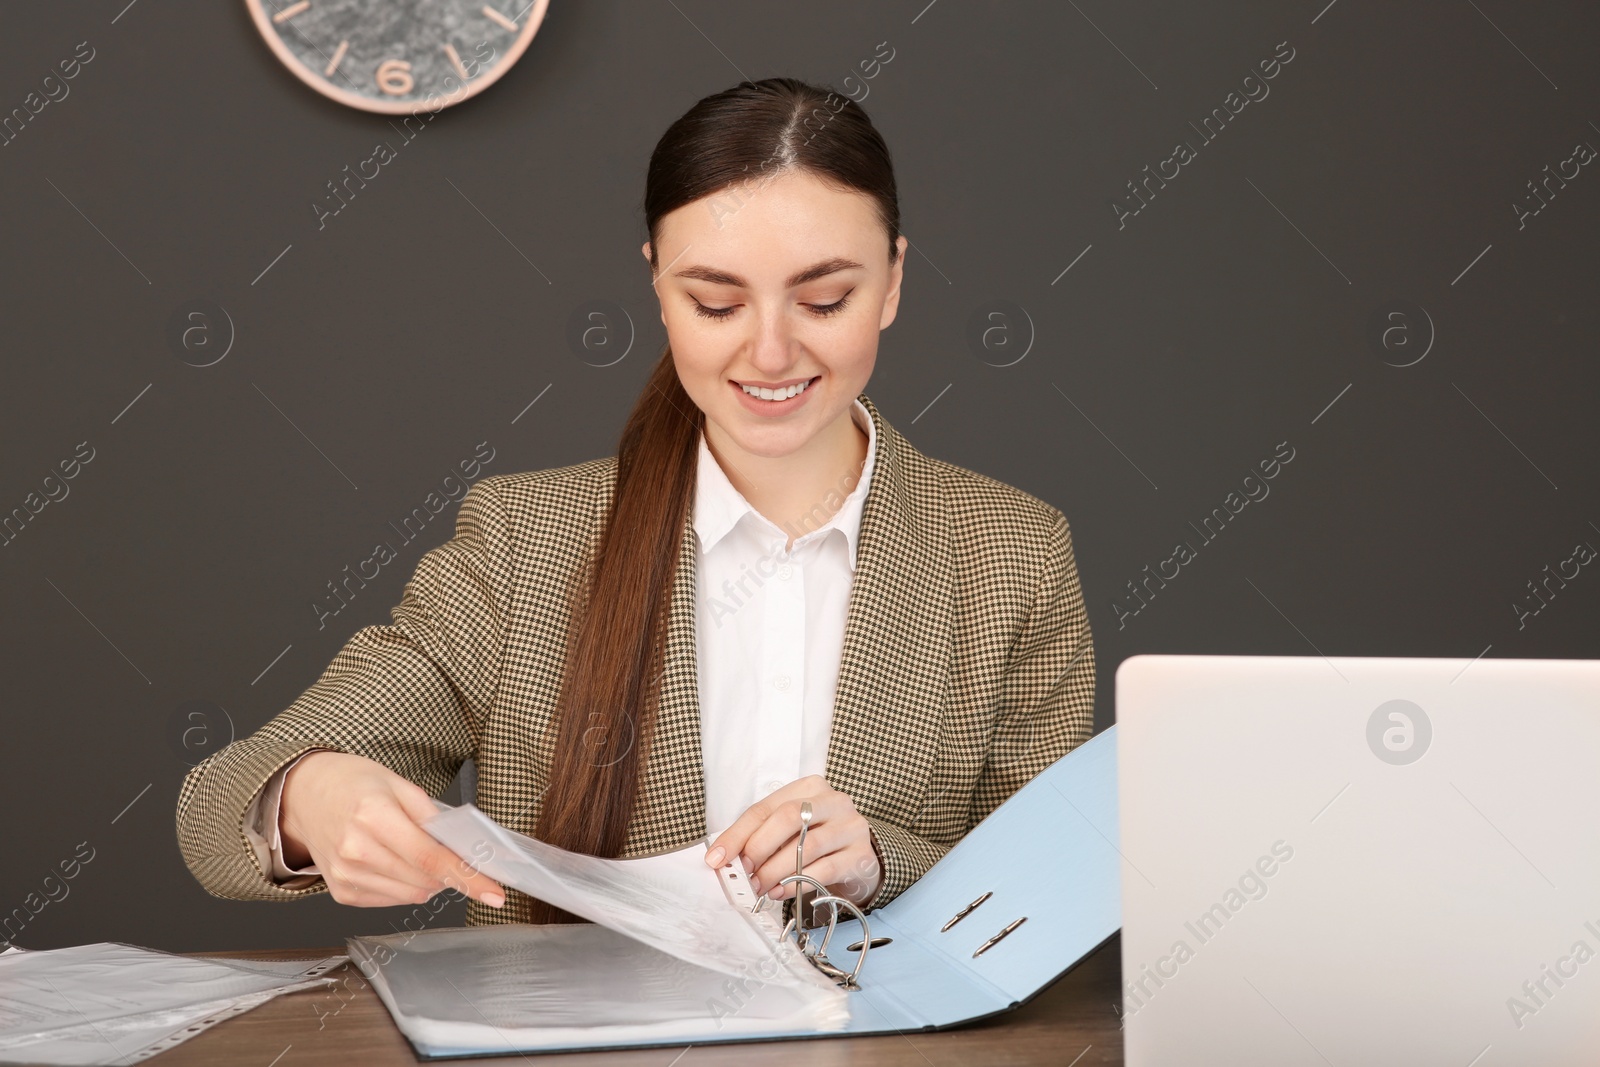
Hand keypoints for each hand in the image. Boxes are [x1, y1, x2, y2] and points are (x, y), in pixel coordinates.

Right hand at [278, 751, 505, 909]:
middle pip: (424, 881)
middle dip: (448, 872)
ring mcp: (346, 876)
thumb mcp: (397, 783)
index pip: (431, 858)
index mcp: (373, 817)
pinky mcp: (342, 892)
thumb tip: (460, 848)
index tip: (494, 892)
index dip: (468, 878)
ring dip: (427, 880)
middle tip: (447, 850)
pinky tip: (395, 862)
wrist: (304, 797)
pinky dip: (406, 886)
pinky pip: (391, 899)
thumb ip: (430, 816)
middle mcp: (356, 851)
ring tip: (413, 851)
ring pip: (411, 894)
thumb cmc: (353, 785)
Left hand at [703, 774, 882, 912]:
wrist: (858, 859)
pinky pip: (825, 870)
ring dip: (776, 870)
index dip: (737, 834)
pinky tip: (781, 892)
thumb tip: (724, 858)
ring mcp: (851, 826)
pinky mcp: (861, 855)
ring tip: (759, 887)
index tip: (717, 858)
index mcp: (809, 788)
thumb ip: (760, 838)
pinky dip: (798, 883)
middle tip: (742, 873)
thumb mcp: (789, 832)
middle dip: (759, 848)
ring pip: (808, 845)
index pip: (765, 808)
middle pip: (789, 818)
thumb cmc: (816, 841)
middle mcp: (833, 801)